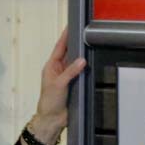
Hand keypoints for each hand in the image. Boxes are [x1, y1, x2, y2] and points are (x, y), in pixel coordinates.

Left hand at [29, 27, 86, 143]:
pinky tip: (94, 62)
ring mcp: (68, 77)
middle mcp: (60, 70)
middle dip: (77, 43)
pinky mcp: (75, 84)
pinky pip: (82, 73)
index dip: (65, 36)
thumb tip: (82, 60)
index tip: (71, 25)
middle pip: (70, 53)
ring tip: (92, 43)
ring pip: (77, 63)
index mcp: (51, 66)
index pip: (60, 47)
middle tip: (86, 32)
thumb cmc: (49, 102)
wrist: (52, 119)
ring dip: (83, 56)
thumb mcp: (58, 84)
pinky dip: (87, 68)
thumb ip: (70, 72)